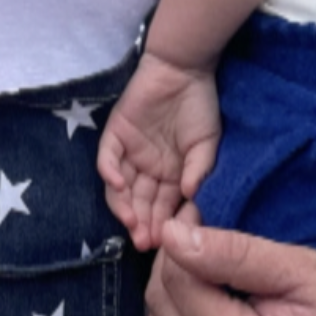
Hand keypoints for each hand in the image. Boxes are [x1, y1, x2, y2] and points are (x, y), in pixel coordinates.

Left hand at [98, 51, 219, 249]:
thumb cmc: (199, 108)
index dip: (163, 224)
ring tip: (131, 224)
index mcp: (170, 175)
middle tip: (144, 242)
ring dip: (124, 206)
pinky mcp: (115, 134)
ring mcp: (129, 153)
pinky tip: (118, 186)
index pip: (163, 206)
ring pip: (121, 187)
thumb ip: (200, 170)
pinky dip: (110, 172)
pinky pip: (108, 158)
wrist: (183, 71)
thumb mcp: (207, 144)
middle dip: (142, 223)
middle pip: (140, 202)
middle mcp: (147, 168)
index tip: (165, 244)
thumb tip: (192, 195)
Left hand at [141, 216, 315, 315]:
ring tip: (220, 294)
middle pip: (161, 313)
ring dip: (179, 314)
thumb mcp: (306, 271)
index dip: (184, 243)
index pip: (172, 280)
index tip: (202, 222)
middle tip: (211, 255)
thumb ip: (234, 252)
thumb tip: (171, 234)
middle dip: (178, 276)